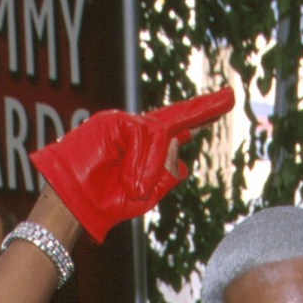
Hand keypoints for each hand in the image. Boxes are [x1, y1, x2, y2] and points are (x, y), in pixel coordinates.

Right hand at [30, 89, 234, 241]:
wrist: (75, 203)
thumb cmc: (106, 201)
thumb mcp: (145, 194)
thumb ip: (164, 173)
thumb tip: (177, 146)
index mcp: (146, 149)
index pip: (178, 126)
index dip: (202, 113)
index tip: (227, 100)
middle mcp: (138, 131)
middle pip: (173, 122)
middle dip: (198, 116)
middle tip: (227, 101)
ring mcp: (124, 123)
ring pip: (158, 136)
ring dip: (148, 169)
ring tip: (134, 189)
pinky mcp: (114, 120)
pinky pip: (142, 136)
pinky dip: (139, 161)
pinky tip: (130, 181)